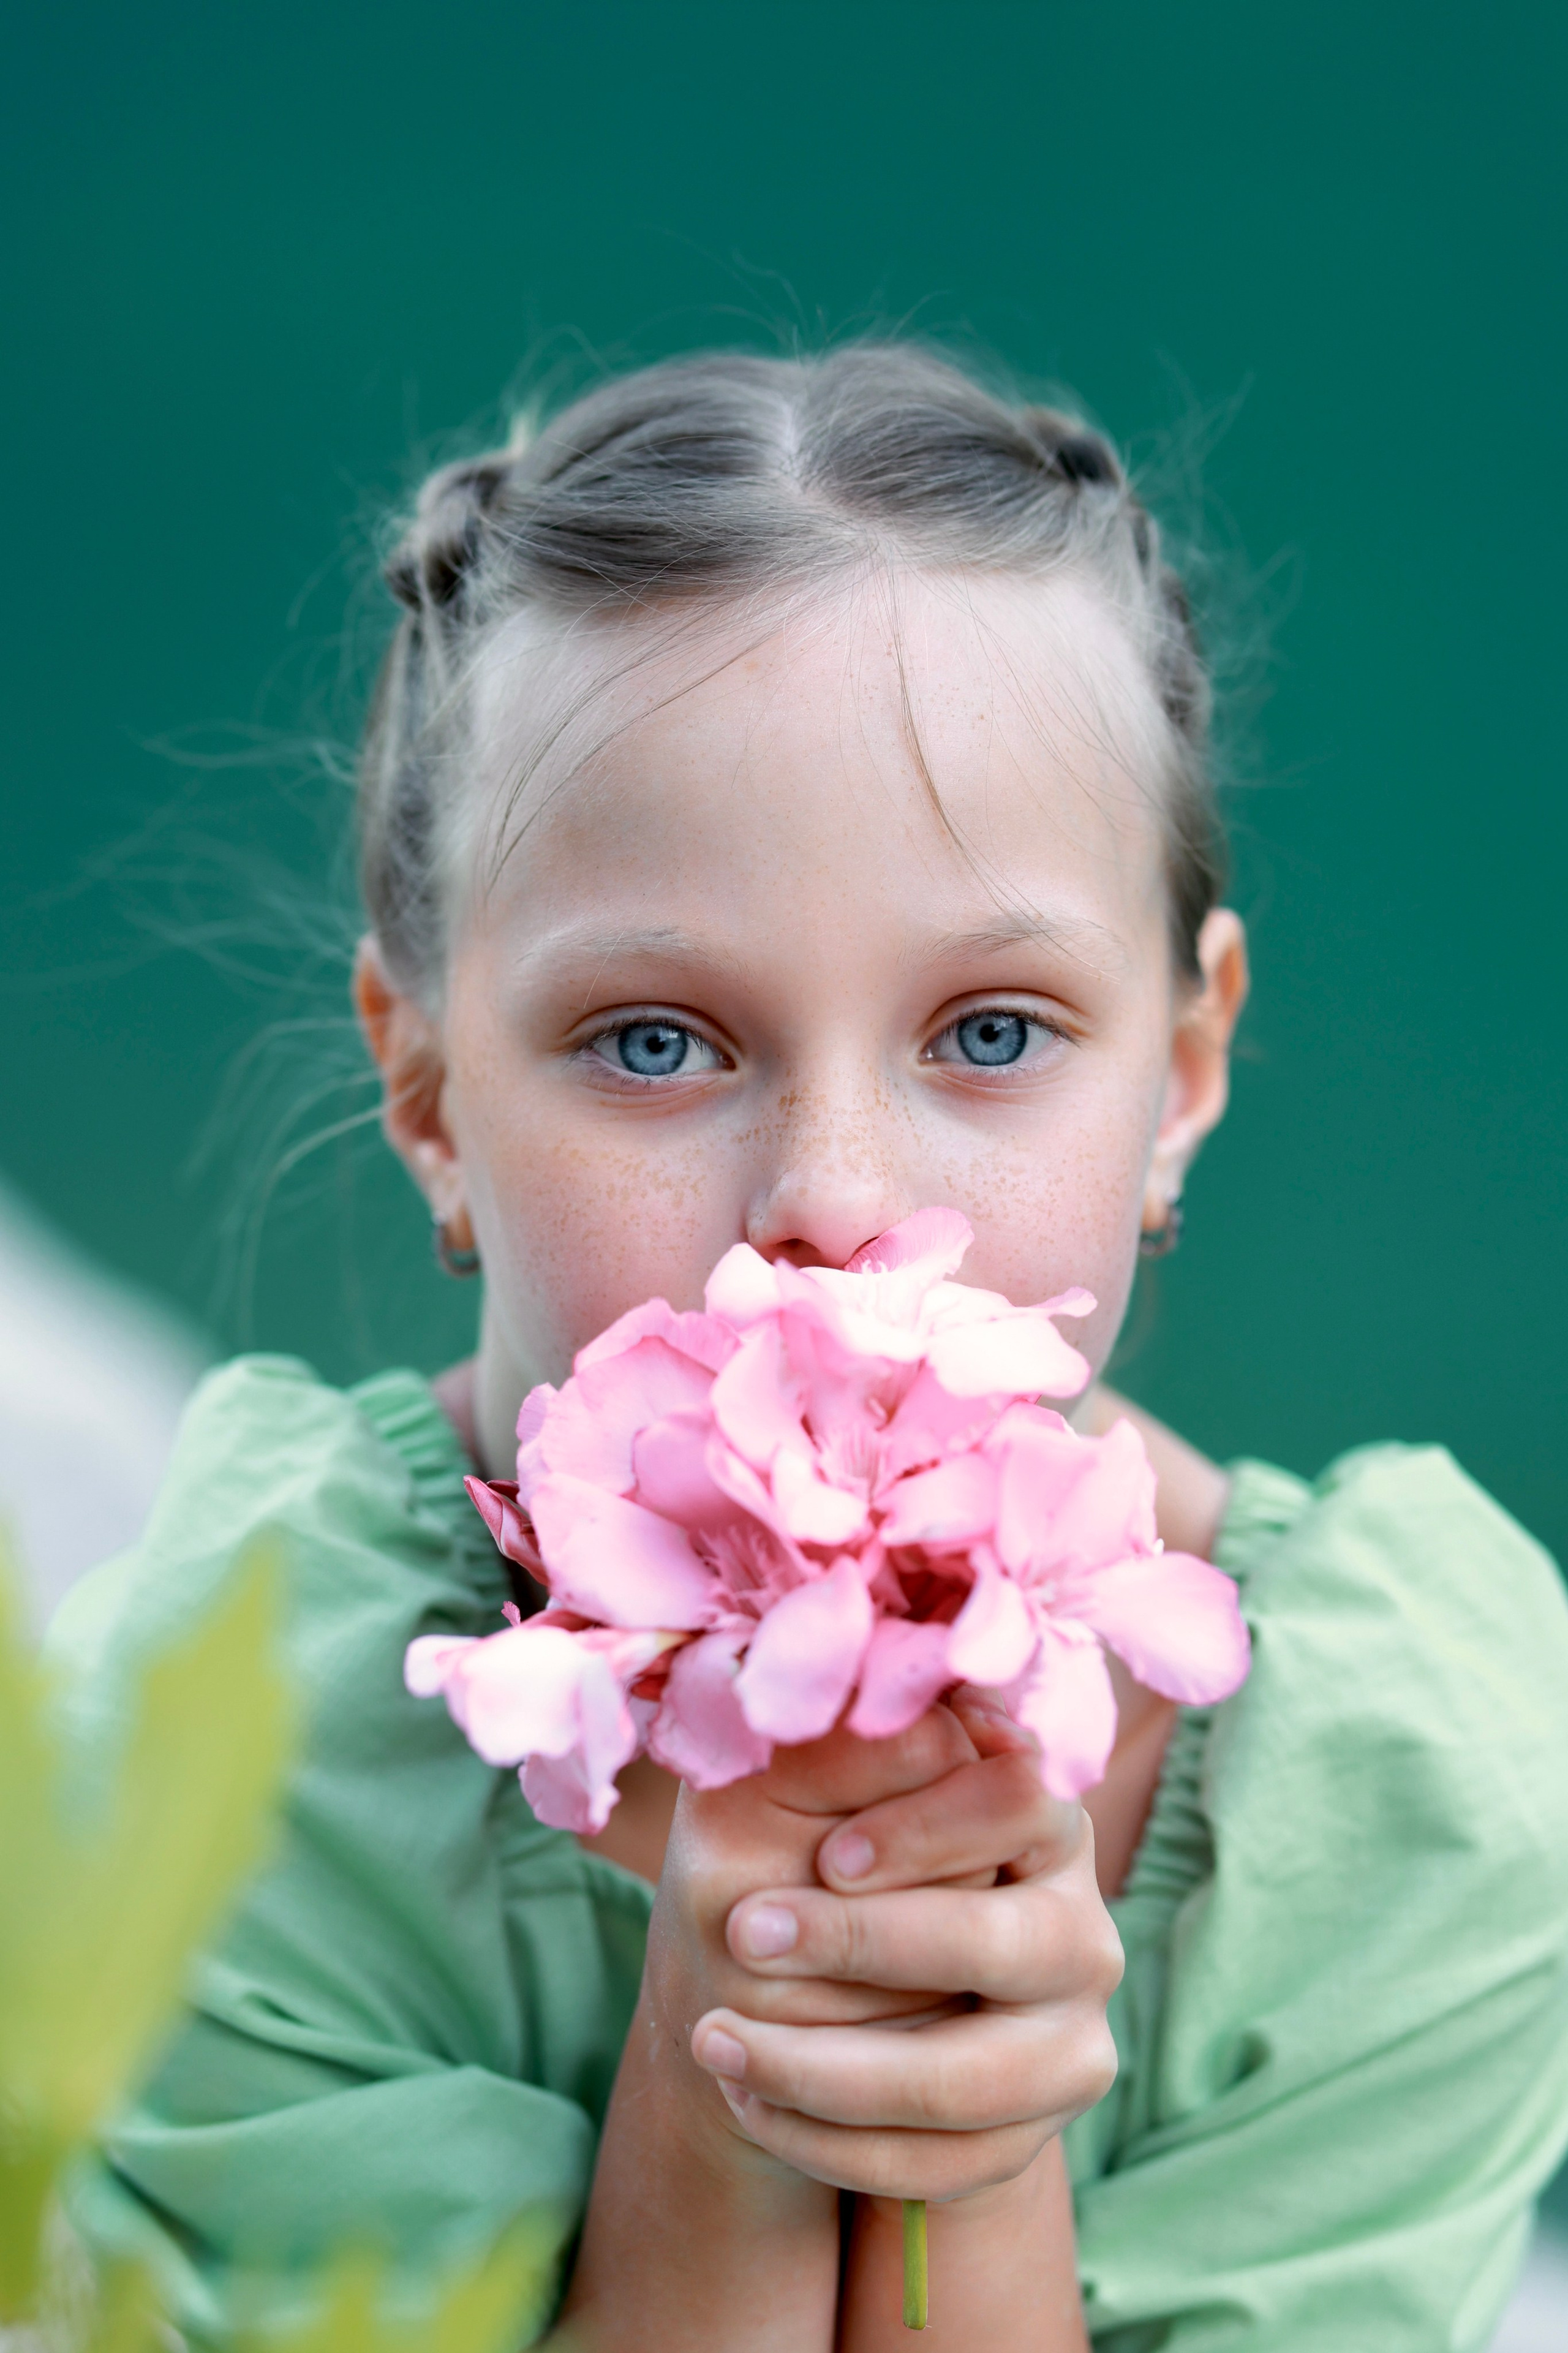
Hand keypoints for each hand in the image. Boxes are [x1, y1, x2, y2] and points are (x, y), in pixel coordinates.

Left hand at [686, 1692, 1123, 2202]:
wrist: (833, 1991)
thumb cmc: (816, 1853)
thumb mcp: (809, 1785)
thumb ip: (842, 1746)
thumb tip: (858, 1697)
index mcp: (1044, 1823)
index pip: (1024, 1800)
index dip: (931, 1827)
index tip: (829, 1854)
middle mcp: (1081, 1932)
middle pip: (1005, 1943)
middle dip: (865, 1945)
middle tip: (741, 1934)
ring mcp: (1069, 2043)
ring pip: (968, 2077)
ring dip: (826, 2070)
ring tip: (714, 2041)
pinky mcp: (1028, 2134)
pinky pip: (939, 2166)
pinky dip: (830, 2144)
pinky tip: (747, 2098)